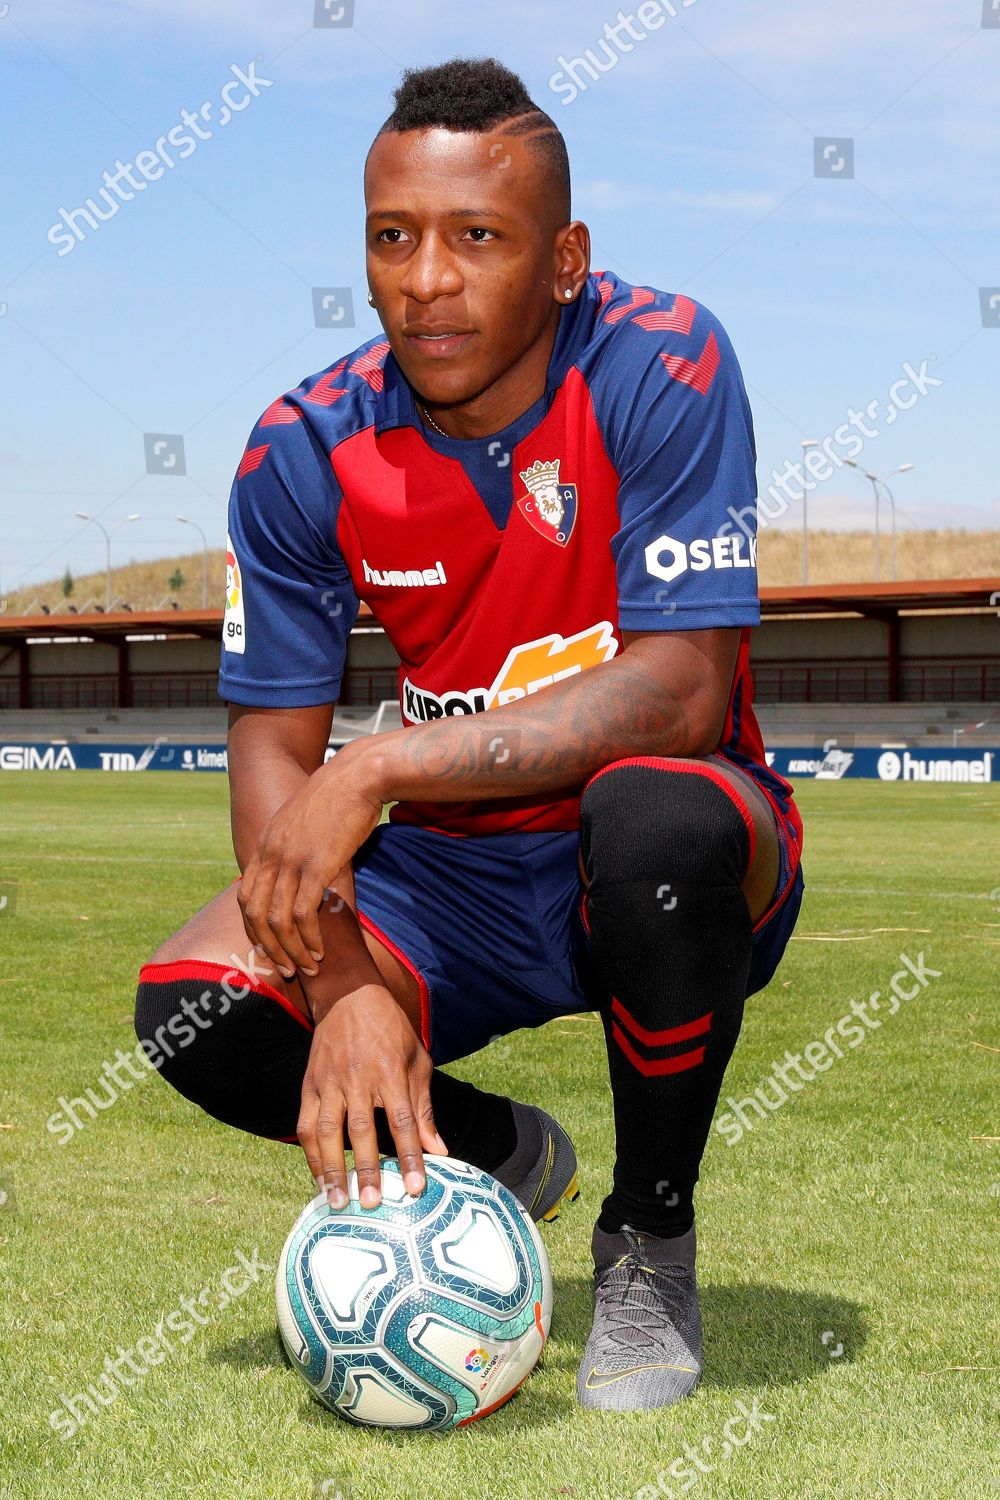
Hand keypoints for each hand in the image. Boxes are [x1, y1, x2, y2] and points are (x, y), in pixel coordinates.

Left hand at [238, 745, 382, 977]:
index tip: (270, 948)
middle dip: (269, 947)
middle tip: (286, 968)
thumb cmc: (340, 798)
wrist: (357, 777)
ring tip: (307, 967)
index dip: (254, 928)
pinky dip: (309, 938)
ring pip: (277, 920)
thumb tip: (303, 868)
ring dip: (291, 950)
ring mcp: (291, 861)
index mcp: (266, 845)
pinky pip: (302, 914)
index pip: (245, 896)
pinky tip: (320, 949)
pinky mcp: (316, 866)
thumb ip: (295, 845)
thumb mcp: (304, 822)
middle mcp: (271, 854)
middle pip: (254, 913)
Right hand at [297, 983, 446, 1208]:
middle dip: (366, 1169)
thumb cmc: (391, 1030)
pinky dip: (311, 1154)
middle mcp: (357, 1077)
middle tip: (372, 1204)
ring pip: (326, 1130)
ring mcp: (329, 1081)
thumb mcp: (417, 1060)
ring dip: (331, 1168)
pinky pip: (306, 1123)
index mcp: (390, 1071)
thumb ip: (424, 1108)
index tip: (416, 1187)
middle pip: (361, 1130)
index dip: (409, 1156)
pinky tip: (319, 1178)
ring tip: (337, 1201)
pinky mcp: (309, 1084)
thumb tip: (439, 1150)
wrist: (349, 995)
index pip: (402, 1120)